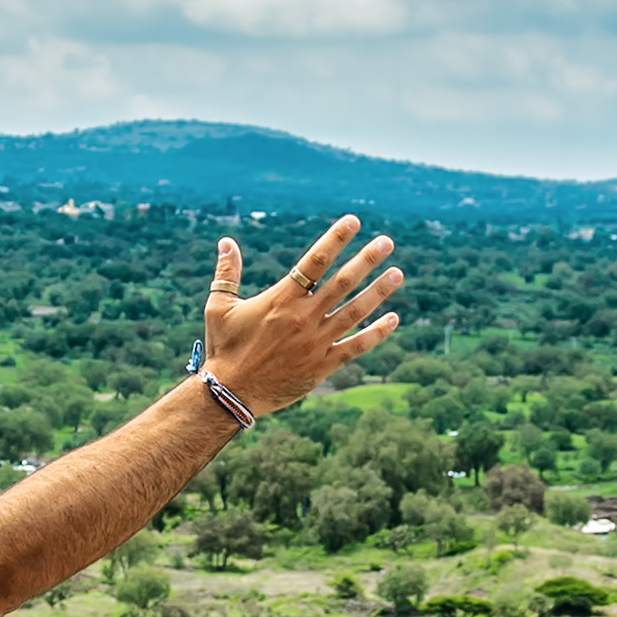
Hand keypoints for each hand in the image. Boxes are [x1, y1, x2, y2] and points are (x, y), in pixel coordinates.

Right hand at [200, 216, 402, 413]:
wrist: (230, 394)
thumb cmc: (224, 349)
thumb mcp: (219, 307)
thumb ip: (227, 274)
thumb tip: (225, 242)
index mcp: (281, 299)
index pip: (314, 262)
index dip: (335, 239)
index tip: (353, 221)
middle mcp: (303, 317)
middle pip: (342, 282)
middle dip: (366, 260)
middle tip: (387, 242)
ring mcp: (316, 342)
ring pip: (355, 312)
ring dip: (378, 291)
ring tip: (397, 273)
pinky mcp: (322, 365)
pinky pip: (356, 346)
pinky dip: (376, 333)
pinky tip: (393, 319)